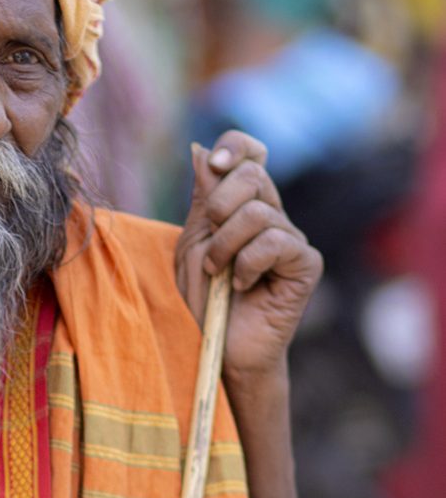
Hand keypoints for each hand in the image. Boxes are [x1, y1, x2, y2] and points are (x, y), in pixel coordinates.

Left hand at [175, 133, 322, 380]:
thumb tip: (202, 150)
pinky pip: (275, 242)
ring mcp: (291, 240)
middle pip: (252, 174)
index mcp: (244, 205)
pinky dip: (248, 264)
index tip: (216, 164)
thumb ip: (202, 199)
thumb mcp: (192, 244)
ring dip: (225, 245)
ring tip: (219, 273)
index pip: (250, 154)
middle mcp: (273, 216)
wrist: (219, 350)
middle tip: (208, 244)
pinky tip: (242, 286)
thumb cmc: (203, 301)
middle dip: (219, 206)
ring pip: (259, 212)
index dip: (236, 148)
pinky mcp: (305, 265)